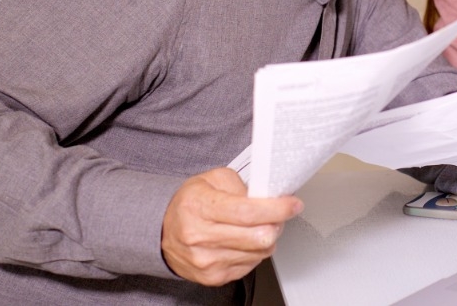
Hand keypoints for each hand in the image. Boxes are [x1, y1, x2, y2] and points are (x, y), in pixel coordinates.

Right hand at [161, 167, 302, 285]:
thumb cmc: (190, 204)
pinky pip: (251, 265)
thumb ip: (241, 185)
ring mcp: (207, 261)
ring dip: (267, 238)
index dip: (277, 209)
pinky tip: (244, 240)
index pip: (248, 212)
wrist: (164, 233)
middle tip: (276, 214)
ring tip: (256, 226)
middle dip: (276, 223)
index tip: (293, 205)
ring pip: (260, 252)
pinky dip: (255, 251)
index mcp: (199, 207)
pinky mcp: (213, 277)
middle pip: (259, 237)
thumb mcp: (212, 180)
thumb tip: (267, 197)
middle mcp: (201, 237)